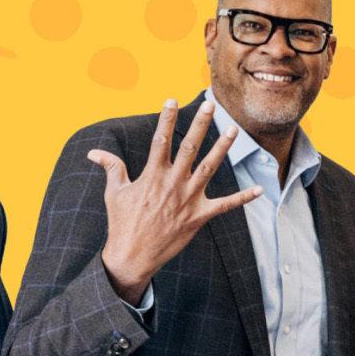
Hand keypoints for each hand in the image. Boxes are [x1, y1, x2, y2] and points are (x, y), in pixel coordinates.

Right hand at [95, 99, 258, 303]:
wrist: (132, 256)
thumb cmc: (122, 223)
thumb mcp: (115, 193)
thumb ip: (111, 168)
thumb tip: (94, 153)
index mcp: (152, 175)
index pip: (161, 140)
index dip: (166, 119)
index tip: (171, 100)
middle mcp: (172, 183)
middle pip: (189, 147)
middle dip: (200, 125)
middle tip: (210, 106)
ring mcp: (188, 200)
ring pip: (209, 168)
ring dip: (222, 148)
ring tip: (233, 130)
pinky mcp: (199, 217)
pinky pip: (225, 206)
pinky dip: (243, 198)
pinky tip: (259, 190)